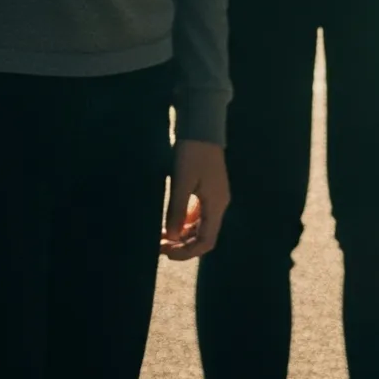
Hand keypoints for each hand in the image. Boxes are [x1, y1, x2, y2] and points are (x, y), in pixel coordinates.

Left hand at [162, 140, 229, 259]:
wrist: (201, 125)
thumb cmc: (192, 153)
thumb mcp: (181, 182)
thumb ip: (176, 211)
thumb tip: (171, 238)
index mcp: (216, 205)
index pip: (206, 241)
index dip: (187, 252)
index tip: (166, 252)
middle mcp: (219, 204)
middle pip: (203, 236)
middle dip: (182, 245)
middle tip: (159, 246)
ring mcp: (214, 196)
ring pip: (199, 226)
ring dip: (182, 234)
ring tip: (161, 236)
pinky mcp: (208, 189)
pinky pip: (197, 214)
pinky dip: (184, 222)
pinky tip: (169, 221)